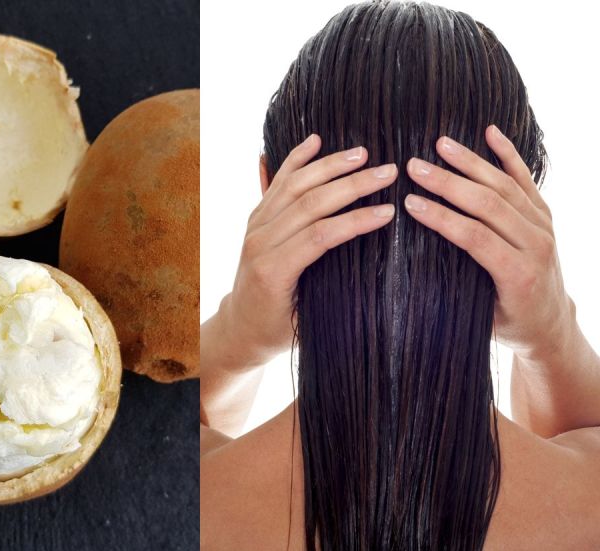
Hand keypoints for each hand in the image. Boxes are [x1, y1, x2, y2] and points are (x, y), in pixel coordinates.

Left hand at [218, 133, 397, 369]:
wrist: (239, 326)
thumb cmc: (277, 330)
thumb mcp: (306, 321)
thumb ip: (328, 294)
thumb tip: (373, 276)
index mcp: (274, 270)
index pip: (321, 236)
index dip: (356, 221)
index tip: (389, 210)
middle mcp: (260, 243)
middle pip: (309, 204)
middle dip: (351, 185)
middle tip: (387, 172)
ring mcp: (255, 227)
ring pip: (294, 187)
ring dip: (329, 166)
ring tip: (362, 153)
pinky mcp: (255, 219)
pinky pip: (276, 183)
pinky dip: (295, 160)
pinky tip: (314, 141)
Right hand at [404, 124, 574, 359]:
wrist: (550, 322)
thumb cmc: (508, 323)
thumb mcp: (481, 315)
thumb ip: (459, 286)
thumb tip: (416, 262)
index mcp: (519, 274)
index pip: (475, 236)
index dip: (441, 217)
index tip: (410, 202)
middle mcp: (536, 245)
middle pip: (489, 204)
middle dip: (448, 183)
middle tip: (415, 167)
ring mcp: (544, 227)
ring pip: (505, 186)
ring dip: (470, 162)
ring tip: (440, 144)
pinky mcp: (544, 215)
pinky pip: (526, 180)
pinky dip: (509, 154)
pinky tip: (490, 133)